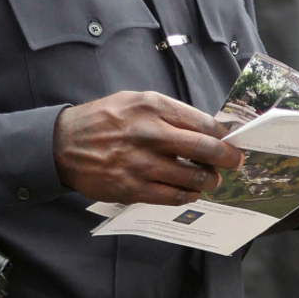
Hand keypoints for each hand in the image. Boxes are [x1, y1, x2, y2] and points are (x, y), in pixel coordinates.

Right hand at [53, 91, 242, 206]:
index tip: (231, 139)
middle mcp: (150, 133)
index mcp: (152, 107)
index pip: (203, 122)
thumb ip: (167, 112)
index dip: (223, 134)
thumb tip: (204, 126)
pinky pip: (173, 196)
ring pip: (193, 177)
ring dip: (209, 180)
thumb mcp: (134, 101)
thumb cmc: (103, 120)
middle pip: (205, 149)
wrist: (64, 144)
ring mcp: (142, 163)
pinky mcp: (133, 188)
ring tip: (210, 179)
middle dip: (227, 158)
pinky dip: (187, 195)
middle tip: (234, 161)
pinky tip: (189, 190)